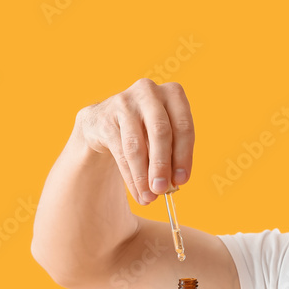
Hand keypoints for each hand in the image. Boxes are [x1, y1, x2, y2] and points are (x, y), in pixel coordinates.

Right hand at [76, 79, 194, 205]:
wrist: (106, 123)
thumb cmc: (145, 131)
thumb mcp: (164, 137)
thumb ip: (172, 156)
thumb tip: (174, 184)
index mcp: (173, 94)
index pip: (183, 126)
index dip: (184, 155)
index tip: (182, 180)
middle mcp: (149, 92)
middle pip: (160, 132)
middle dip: (162, 165)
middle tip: (162, 190)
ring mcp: (124, 102)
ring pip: (137, 145)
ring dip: (143, 175)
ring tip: (149, 197)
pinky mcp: (105, 118)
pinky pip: (120, 153)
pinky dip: (130, 177)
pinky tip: (137, 191)